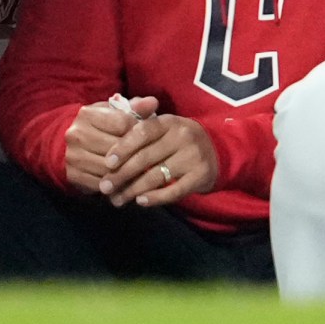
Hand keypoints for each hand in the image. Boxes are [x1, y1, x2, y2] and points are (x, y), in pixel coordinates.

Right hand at [62, 97, 149, 194]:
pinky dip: (116, 186)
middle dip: (135, 154)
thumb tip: (153, 102)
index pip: (122, 122)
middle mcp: (77, 134)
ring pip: (110, 168)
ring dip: (128, 173)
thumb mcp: (114, 114)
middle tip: (152, 159)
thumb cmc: (99, 128)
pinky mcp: (73, 175)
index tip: (148, 136)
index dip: (139, 130)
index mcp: (87, 114)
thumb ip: (135, 108)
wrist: (69, 147)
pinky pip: (101, 183)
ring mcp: (73, 156)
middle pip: (116, 147)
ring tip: (144, 173)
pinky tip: (128, 183)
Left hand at [97, 109, 218, 207]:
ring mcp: (193, 157)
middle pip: (145, 157)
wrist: (219, 151)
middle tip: (105, 187)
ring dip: (133, 190)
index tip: (107, 163)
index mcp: (168, 122)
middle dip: (122, 174)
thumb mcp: (164, 127)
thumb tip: (109, 145)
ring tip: (118, 199)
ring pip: (156, 176)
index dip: (123, 147)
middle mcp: (182, 137)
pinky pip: (174, 191)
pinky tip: (140, 201)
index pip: (142, 132)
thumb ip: (140, 129)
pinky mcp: (201, 176)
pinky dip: (155, 198)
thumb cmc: (179, 140)